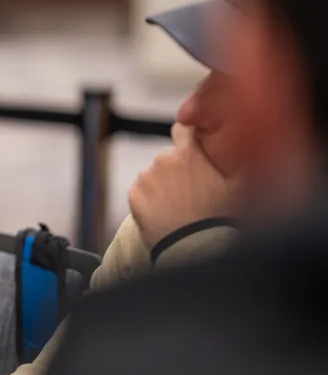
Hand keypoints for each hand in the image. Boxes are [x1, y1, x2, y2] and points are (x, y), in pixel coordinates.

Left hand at [128, 123, 236, 248]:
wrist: (196, 246)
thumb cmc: (221, 215)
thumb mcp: (238, 183)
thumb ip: (233, 158)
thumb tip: (241, 144)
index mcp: (189, 152)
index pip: (183, 128)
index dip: (187, 137)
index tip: (191, 147)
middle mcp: (163, 159)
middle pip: (168, 156)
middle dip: (176, 167)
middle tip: (190, 190)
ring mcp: (145, 177)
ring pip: (153, 174)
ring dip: (162, 184)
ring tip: (178, 205)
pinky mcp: (133, 195)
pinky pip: (141, 191)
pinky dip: (149, 199)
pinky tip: (164, 212)